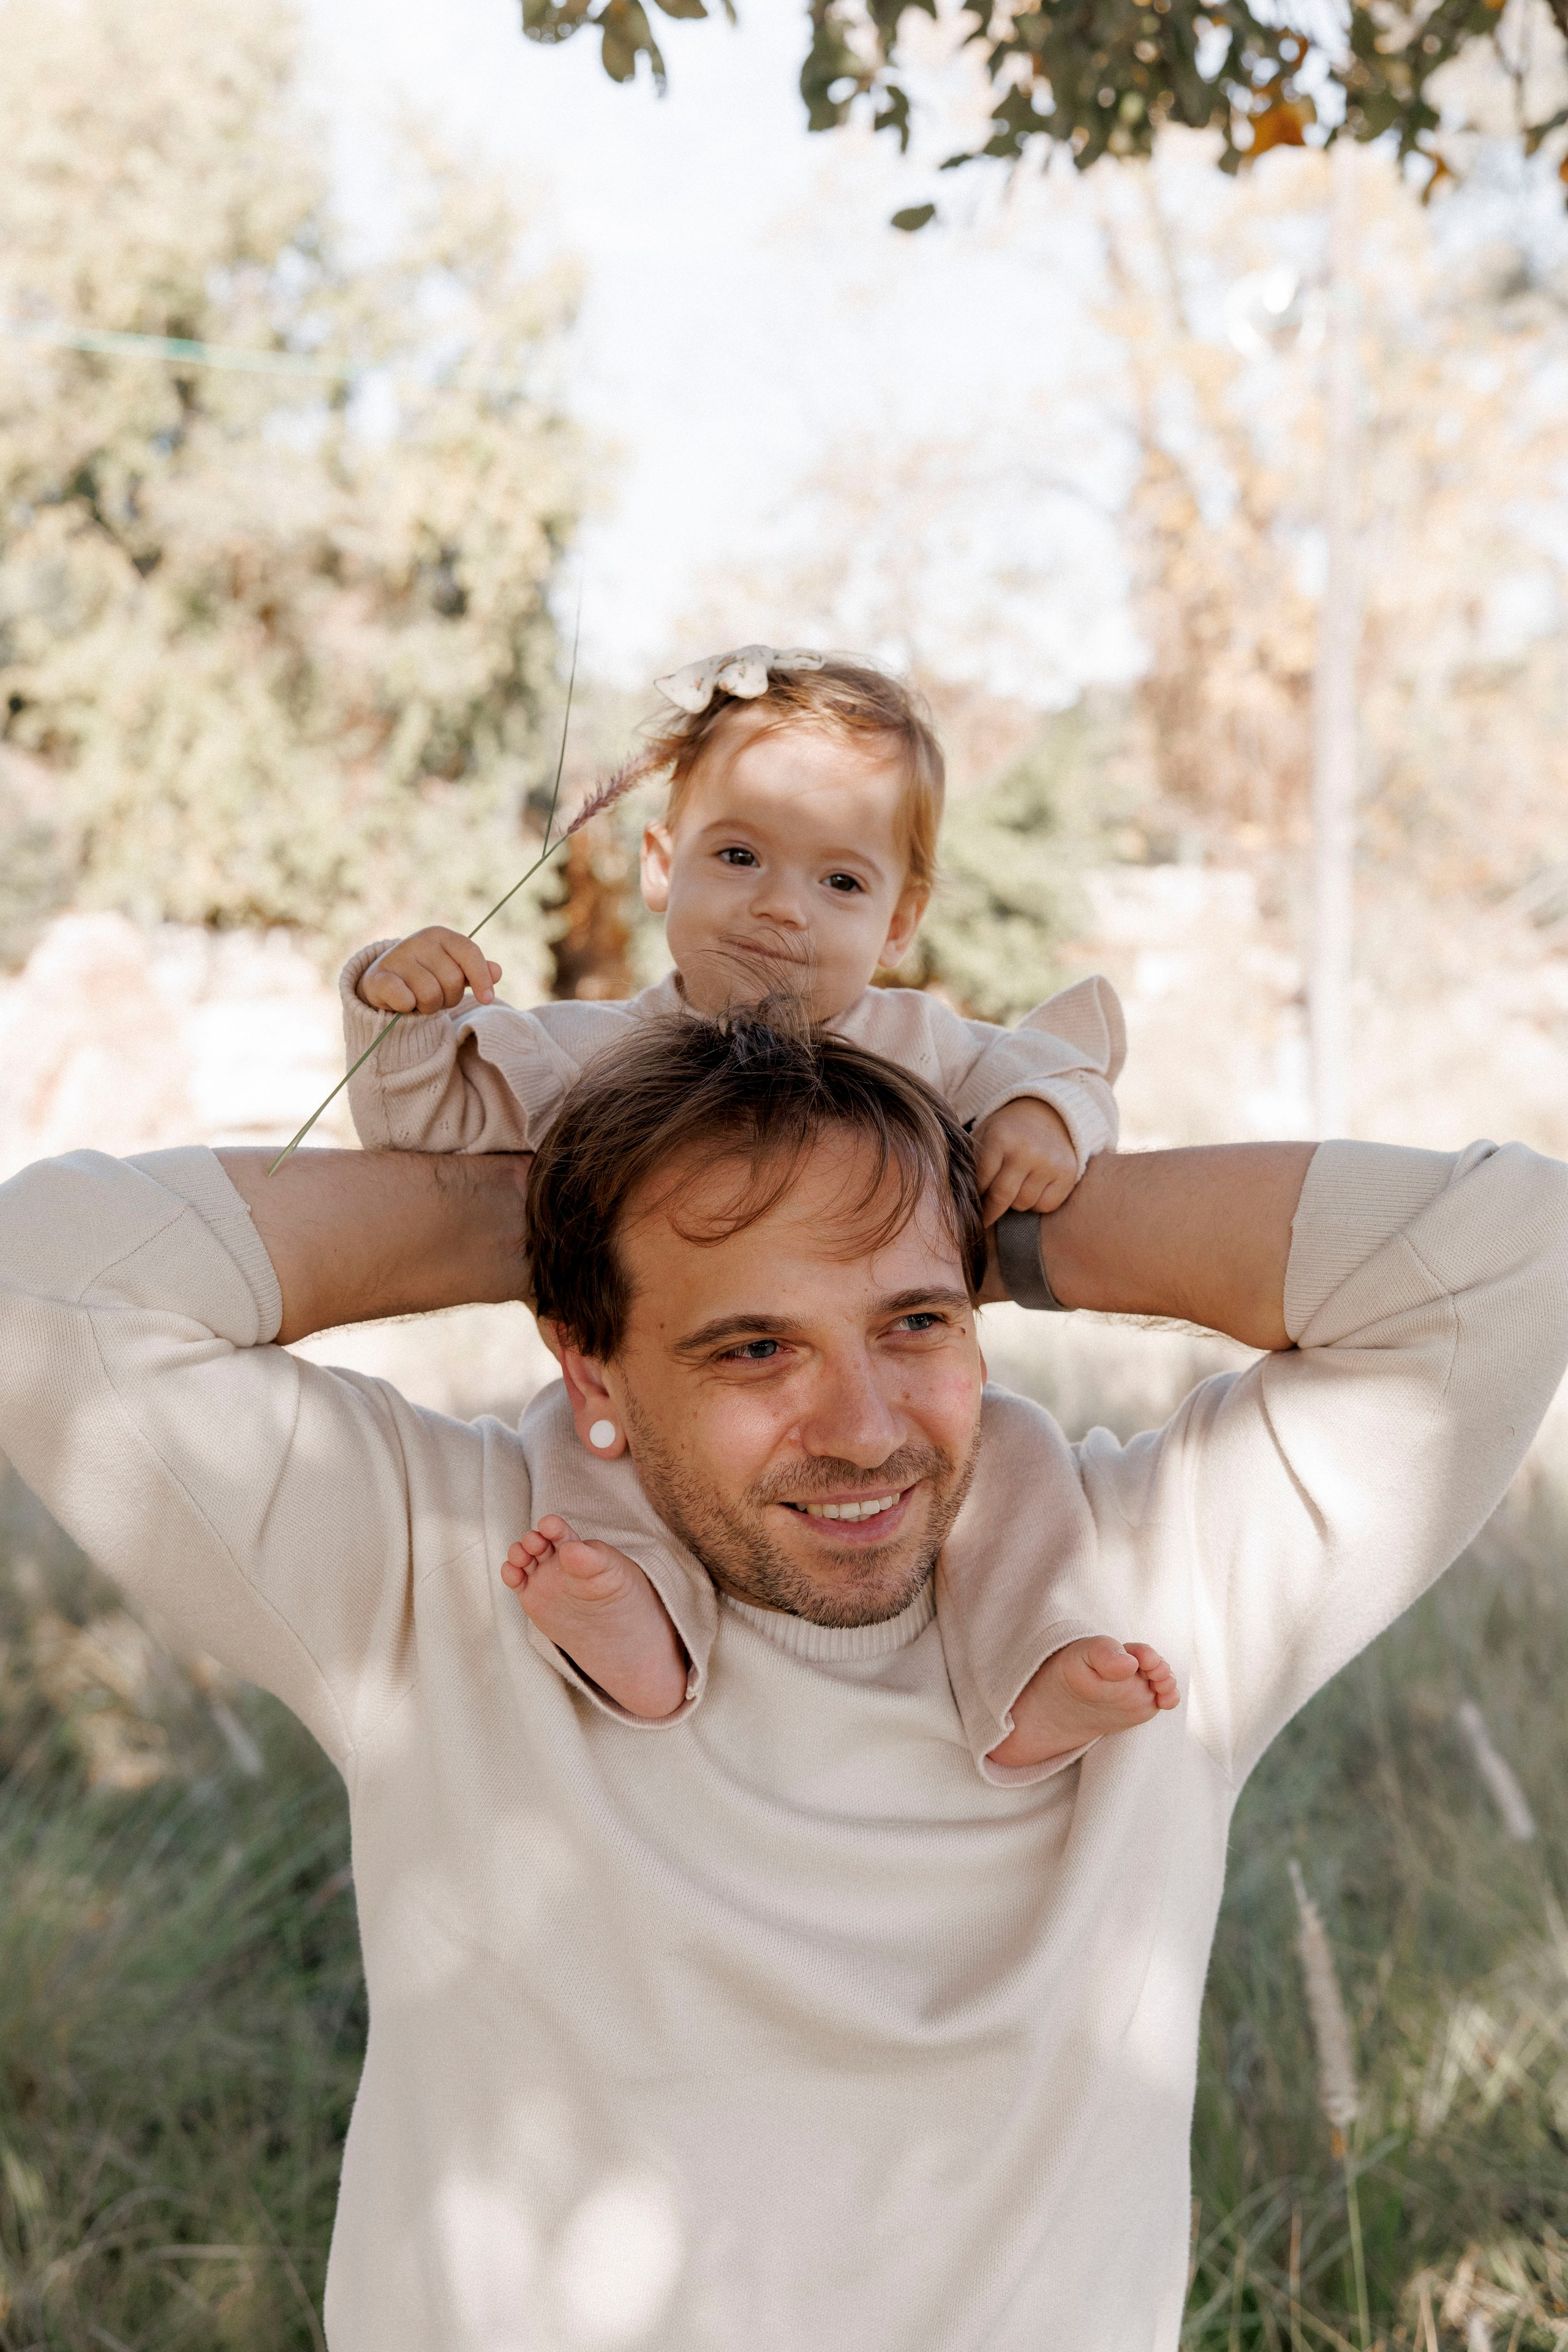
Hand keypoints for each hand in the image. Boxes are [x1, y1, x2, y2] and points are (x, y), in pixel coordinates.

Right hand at [359, 926, 500, 1014]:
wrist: (384, 982)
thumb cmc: (426, 976)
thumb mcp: (453, 969)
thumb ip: (476, 970)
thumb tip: (497, 972)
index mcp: (440, 935)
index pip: (469, 952)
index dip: (481, 978)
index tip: (487, 999)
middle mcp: (418, 941)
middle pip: (452, 980)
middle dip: (449, 998)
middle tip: (437, 996)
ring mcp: (397, 957)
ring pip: (430, 995)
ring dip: (429, 1006)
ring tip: (419, 999)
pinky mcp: (378, 977)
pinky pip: (405, 1000)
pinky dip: (407, 1007)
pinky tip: (402, 1002)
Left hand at [972, 1097, 1079, 1222]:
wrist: (1048, 1113)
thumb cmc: (1009, 1129)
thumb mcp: (985, 1134)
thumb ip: (972, 1161)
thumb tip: (961, 1196)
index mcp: (1000, 1138)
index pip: (982, 1182)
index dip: (975, 1197)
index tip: (971, 1207)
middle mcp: (1027, 1151)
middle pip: (1002, 1198)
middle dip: (990, 1212)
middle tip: (985, 1219)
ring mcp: (1050, 1163)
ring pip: (1024, 1204)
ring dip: (1015, 1204)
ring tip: (1013, 1191)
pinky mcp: (1068, 1173)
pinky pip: (1046, 1205)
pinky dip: (1037, 1204)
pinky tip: (1033, 1190)